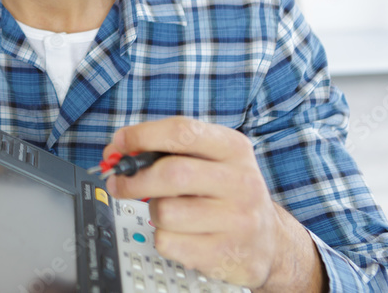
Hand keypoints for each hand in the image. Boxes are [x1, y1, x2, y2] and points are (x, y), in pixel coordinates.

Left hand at [101, 117, 324, 291]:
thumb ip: (167, 150)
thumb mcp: (211, 160)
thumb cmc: (228, 194)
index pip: (182, 132)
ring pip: (165, 211)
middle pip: (171, 173)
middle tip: (119, 183)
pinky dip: (163, 238)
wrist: (270, 243)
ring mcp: (237, 220)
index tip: (119, 144)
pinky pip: (168, 242)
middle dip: (134, 179)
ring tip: (167, 211)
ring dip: (152, 211)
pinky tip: (181, 234)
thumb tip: (117, 152)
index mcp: (233, 148)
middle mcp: (241, 182)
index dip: (142, 136)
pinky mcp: (225, 254)